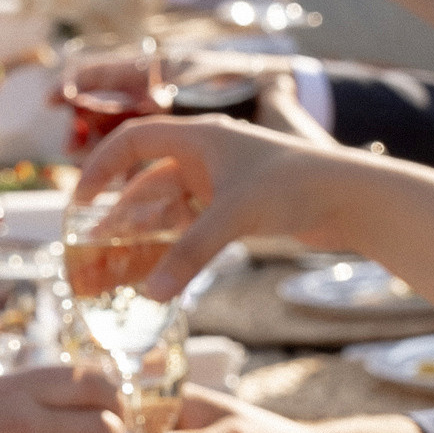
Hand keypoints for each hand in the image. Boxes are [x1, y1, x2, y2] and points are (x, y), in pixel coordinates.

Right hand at [72, 114, 369, 299]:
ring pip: (168, 212)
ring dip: (142, 240)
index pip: (133, 141)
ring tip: (114, 273)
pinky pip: (191, 228)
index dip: (101, 168)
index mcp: (199, 137)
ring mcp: (222, 184)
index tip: (79, 201)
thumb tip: (149, 295)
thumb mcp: (234, 218)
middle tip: (91, 254)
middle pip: (146, 185)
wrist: (354, 198)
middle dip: (118, 221)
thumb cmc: (297, 187)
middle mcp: (206, 156)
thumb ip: (188, 255)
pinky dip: (172, 250)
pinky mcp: (238, 210)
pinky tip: (157, 277)